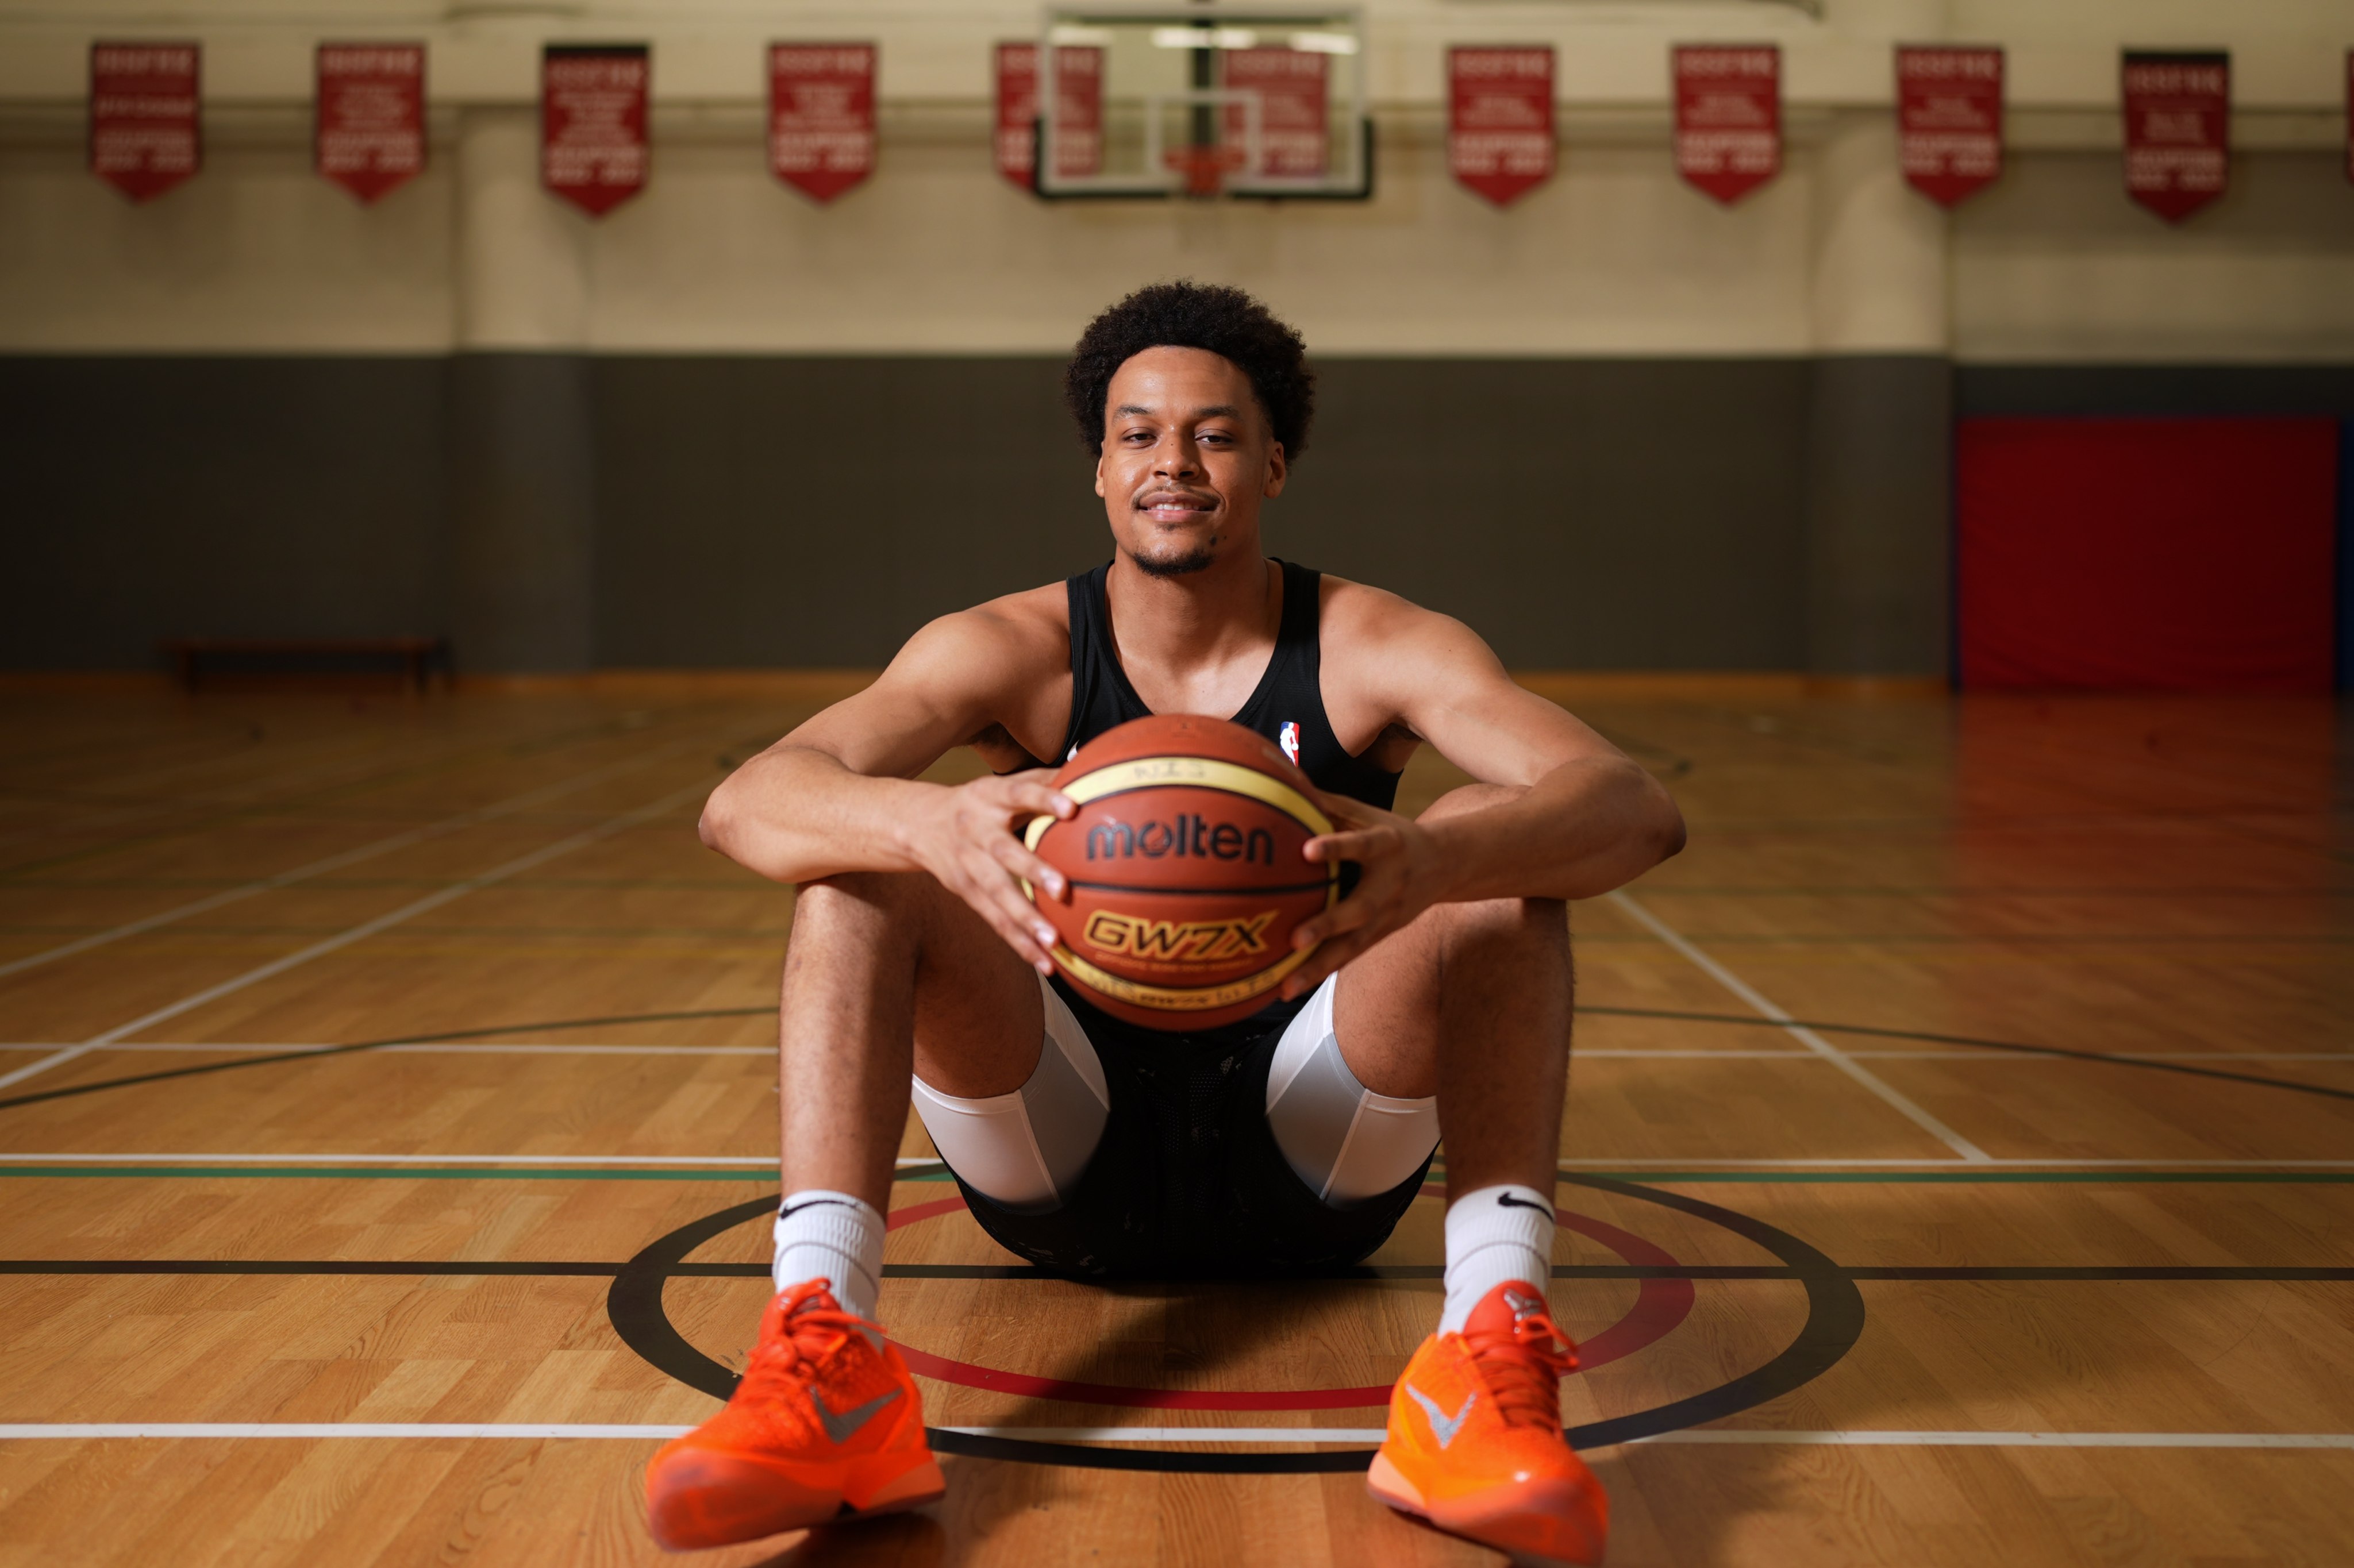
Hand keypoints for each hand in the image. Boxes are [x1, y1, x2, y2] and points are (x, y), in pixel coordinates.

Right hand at [907, 771, 1075, 974]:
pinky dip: (1020, 943)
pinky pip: (995, 921)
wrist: (918, 824)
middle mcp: (976, 831)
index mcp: (989, 797)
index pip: (1017, 792)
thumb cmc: (979, 802)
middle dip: (1032, 871)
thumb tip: (1089, 769)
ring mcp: (969, 865)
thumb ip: (1042, 779)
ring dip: (1025, 919)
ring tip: (1054, 941)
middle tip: (1063, 889)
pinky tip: (1046, 963)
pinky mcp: (967, 894)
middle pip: (1004, 851)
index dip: (1043, 798)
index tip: (1072, 808)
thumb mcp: (1000, 784)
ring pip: (996, 894)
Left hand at [1279, 791, 1453, 998]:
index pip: (1362, 845)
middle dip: (1328, 925)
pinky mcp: (1382, 936)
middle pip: (1359, 910)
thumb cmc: (1393, 834)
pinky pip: (1348, 957)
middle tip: (1295, 938)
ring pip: (1352, 946)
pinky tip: (1289, 987)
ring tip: (1285, 986)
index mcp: (1387, 846)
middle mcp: (1390, 885)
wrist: (1447, 865)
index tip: (1307, 850)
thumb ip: (1328, 803)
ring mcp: (1388, 916)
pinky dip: (1320, 972)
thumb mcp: (1368, 814)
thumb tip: (1282, 778)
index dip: (1337, 848)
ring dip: (1318, 967)